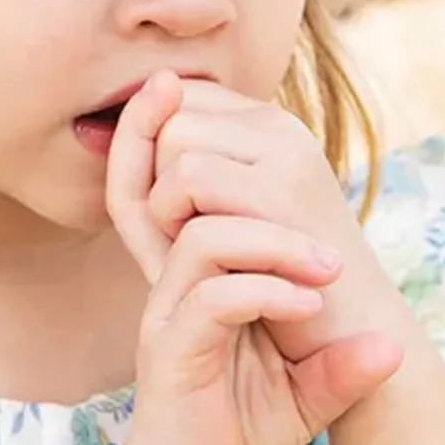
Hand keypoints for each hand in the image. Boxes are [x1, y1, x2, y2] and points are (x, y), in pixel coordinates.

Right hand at [105, 76, 401, 444]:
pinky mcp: (172, 350)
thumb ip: (340, 367)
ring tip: (325, 270)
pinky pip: (215, 296)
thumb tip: (394, 348)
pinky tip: (307, 305)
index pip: (177, 188)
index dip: (191, 139)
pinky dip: (268, 290)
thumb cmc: (236, 441)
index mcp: (194, 279)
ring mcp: (168, 315)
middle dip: (205, 152)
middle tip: (287, 153)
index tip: (229, 109)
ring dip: (273, 240)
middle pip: (167, 190)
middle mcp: (172, 287)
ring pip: (206, 237)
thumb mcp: (304, 397)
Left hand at [108, 72, 393, 362]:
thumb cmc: (268, 296)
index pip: (174, 98)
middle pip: (168, 113)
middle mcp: (279, 126)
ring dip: (166, 201)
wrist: (353, 345)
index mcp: (264, 127)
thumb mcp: (205, 228)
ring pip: (174, 137)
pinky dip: (178, 222)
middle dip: (156, 176)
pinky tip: (213, 260)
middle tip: (188, 239)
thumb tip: (91, 130)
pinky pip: (190, 178)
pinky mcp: (283, 189)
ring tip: (205, 249)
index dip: (150, 153)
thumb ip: (157, 181)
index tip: (172, 216)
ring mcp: (286, 150)